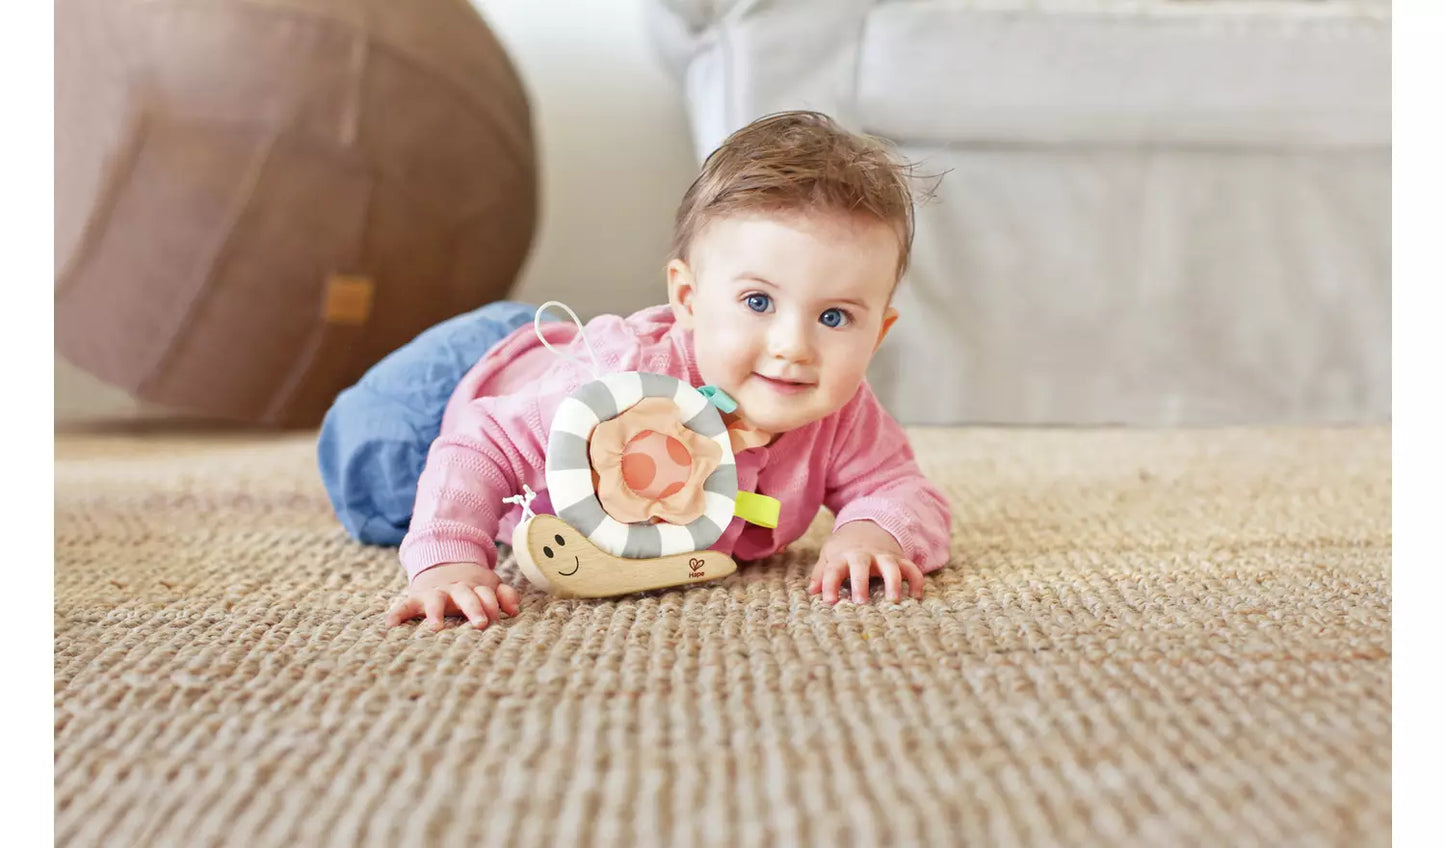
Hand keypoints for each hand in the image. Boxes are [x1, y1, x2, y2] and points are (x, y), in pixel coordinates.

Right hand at [386, 562, 521, 629]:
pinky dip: (397, 613)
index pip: (486, 593)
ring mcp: (435, 593)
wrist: (443, 568)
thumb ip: (505, 596)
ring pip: (436, 600)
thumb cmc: (471, 587)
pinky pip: (404, 605)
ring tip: (435, 628)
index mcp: (475, 587)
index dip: (493, 604)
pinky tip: (390, 624)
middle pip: (465, 595)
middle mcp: (455, 589)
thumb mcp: (490, 587)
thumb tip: (514, 610)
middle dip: (474, 608)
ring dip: (436, 612)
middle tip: (481, 624)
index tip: (497, 619)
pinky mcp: (416, 598)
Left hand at [808, 521, 924, 604]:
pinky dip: (916, 581)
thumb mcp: (829, 556)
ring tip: (894, 600)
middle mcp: (863, 555)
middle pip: (861, 565)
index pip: (833, 569)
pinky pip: (911, 569)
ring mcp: (883, 557)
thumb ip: (822, 573)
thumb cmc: (844, 549)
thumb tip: (812, 591)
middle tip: (861, 602)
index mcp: (842, 556)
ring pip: (891, 566)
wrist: (867, 526)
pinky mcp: (899, 560)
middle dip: (861, 582)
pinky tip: (915, 597)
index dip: (829, 584)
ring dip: (893, 582)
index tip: (829, 601)